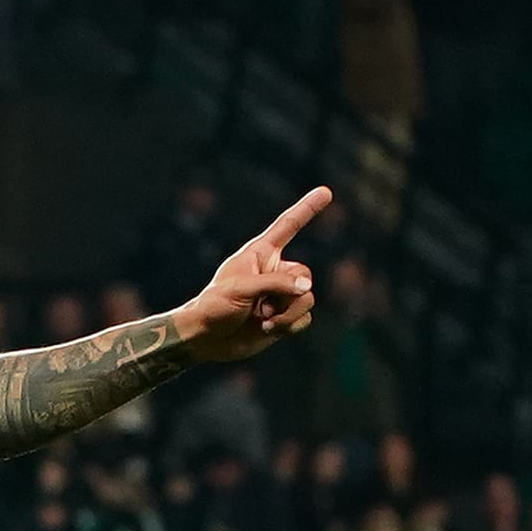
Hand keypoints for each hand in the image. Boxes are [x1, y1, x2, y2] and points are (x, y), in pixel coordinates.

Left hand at [171, 187, 327, 361]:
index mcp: (261, 253)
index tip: (326, 191)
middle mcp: (274, 271)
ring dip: (289, 313)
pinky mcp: (284, 317)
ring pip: (307, 298)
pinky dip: (291, 325)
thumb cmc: (215, 306)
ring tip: (263, 319)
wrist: (206, 339)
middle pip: (304, 274)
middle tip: (264, 306)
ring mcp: (280, 295)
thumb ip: (276, 283)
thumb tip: (307, 287)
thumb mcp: (242, 288)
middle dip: (290, 293)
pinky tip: (268, 329)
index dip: (307, 209)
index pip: (288, 226)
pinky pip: (305, 318)